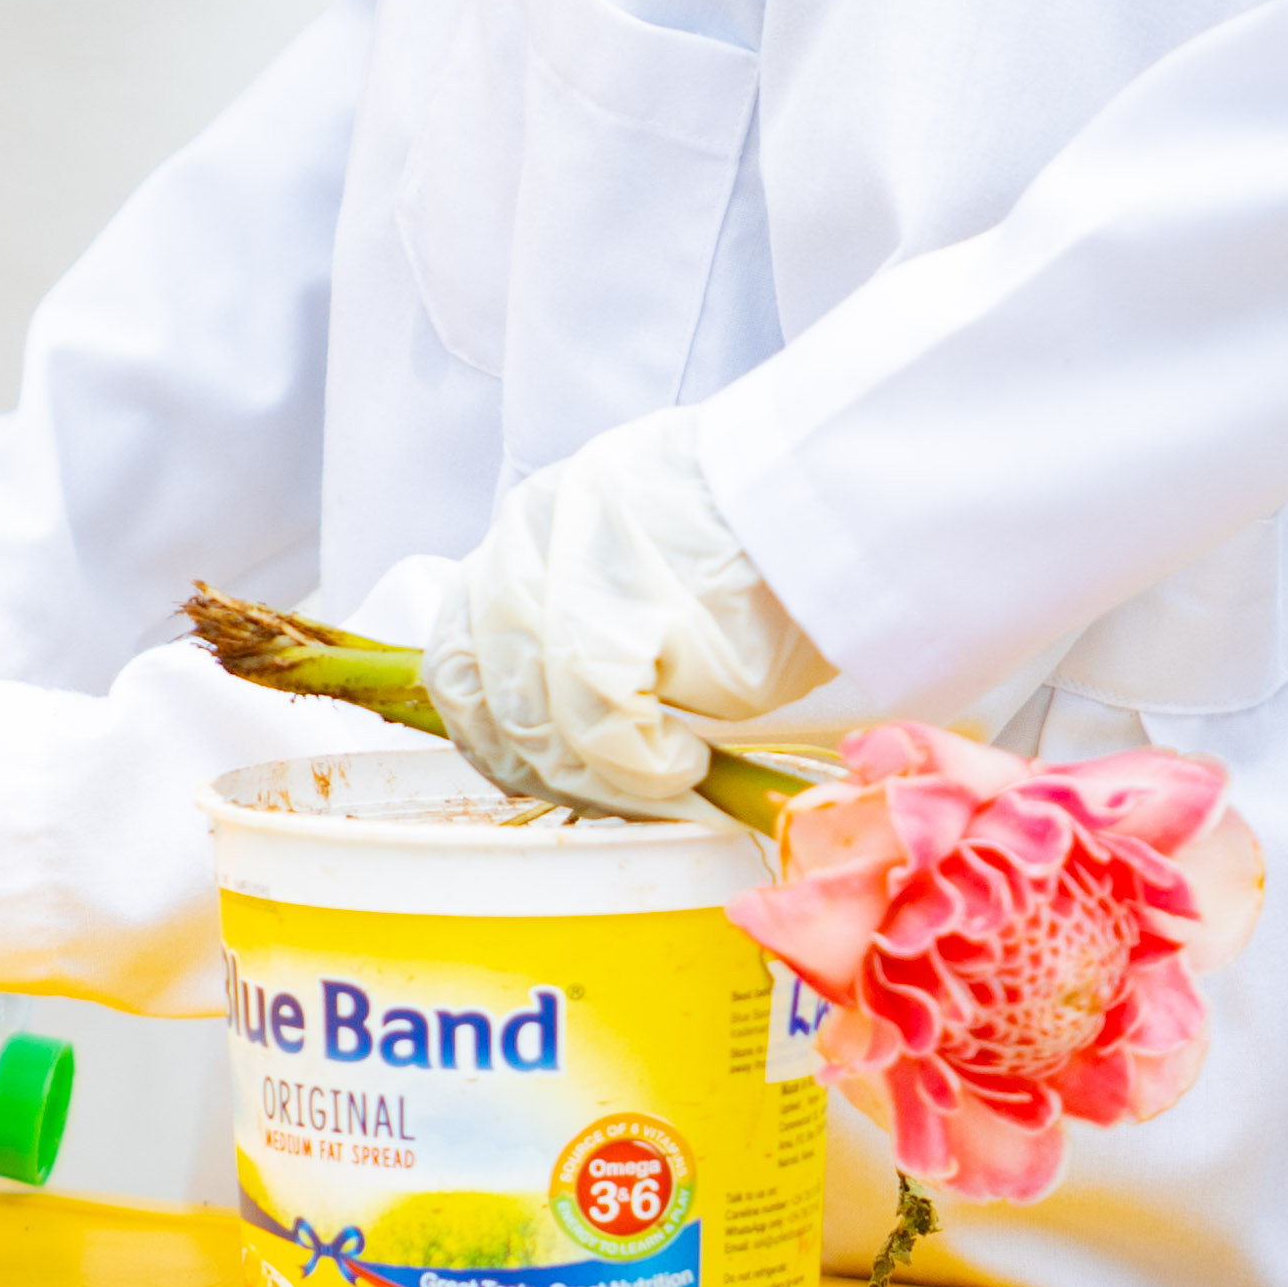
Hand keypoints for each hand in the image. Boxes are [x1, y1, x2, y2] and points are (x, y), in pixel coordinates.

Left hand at [422, 421, 834, 811]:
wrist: (832, 493)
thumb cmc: (752, 544)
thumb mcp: (637, 570)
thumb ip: (574, 626)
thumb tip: (556, 731)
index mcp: (522, 530)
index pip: (455, 656)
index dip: (492, 735)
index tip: (549, 771)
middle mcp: (525, 540)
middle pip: (484, 697)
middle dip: (543, 767)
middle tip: (611, 794)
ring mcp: (563, 568)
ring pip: (531, 717)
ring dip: (589, 776)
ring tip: (658, 779)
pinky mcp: (615, 605)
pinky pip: (594, 723)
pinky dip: (637, 768)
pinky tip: (684, 765)